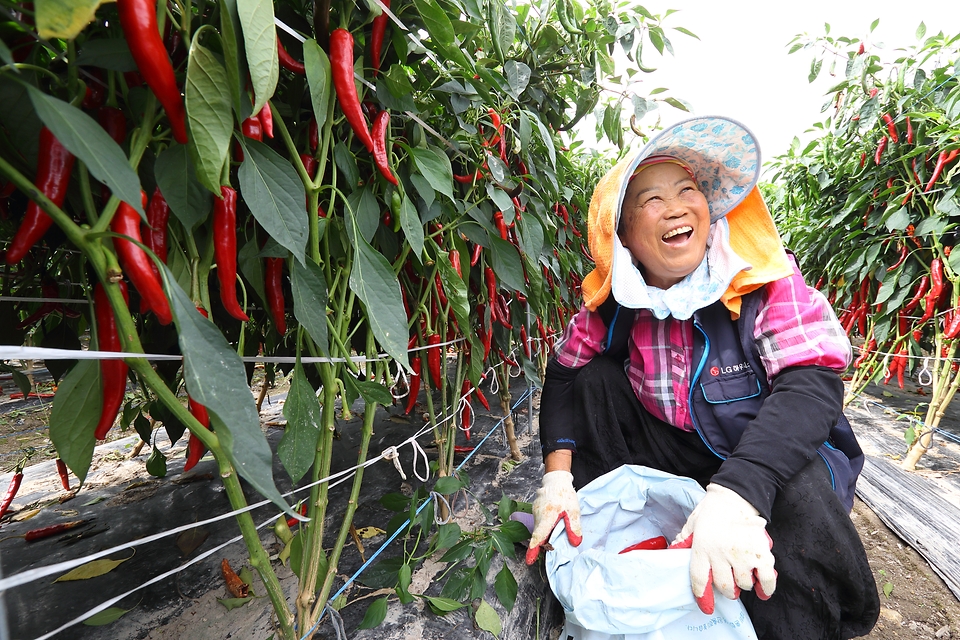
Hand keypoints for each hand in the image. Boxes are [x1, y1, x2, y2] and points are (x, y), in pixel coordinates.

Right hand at [525, 470, 581, 564]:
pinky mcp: (536, 511)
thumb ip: (573, 527)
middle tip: (548, 551)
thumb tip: (575, 543)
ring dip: (543, 536)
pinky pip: (538, 523)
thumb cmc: (565, 495)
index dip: (534, 549)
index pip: (538, 536)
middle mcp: (538, 516)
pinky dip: (543, 528)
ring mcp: (535, 513)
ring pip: (538, 529)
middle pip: (538, 534)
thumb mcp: (573, 511)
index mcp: (547, 517)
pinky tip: (551, 528)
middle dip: (541, 544)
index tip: (529, 560)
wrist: (556, 480)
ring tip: (552, 539)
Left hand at [673, 484, 776, 613]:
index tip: (706, 606)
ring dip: (743, 584)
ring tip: (743, 576)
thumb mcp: (692, 523)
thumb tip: (673, 550)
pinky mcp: (760, 553)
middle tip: (729, 585)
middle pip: (724, 586)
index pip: (699, 580)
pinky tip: (762, 590)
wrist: (735, 496)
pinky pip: (765, 579)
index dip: (702, 597)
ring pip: (743, 584)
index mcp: (702, 548)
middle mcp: (721, 554)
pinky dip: (765, 588)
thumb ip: (684, 538)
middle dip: (727, 590)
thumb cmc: (712, 510)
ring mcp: (741, 555)